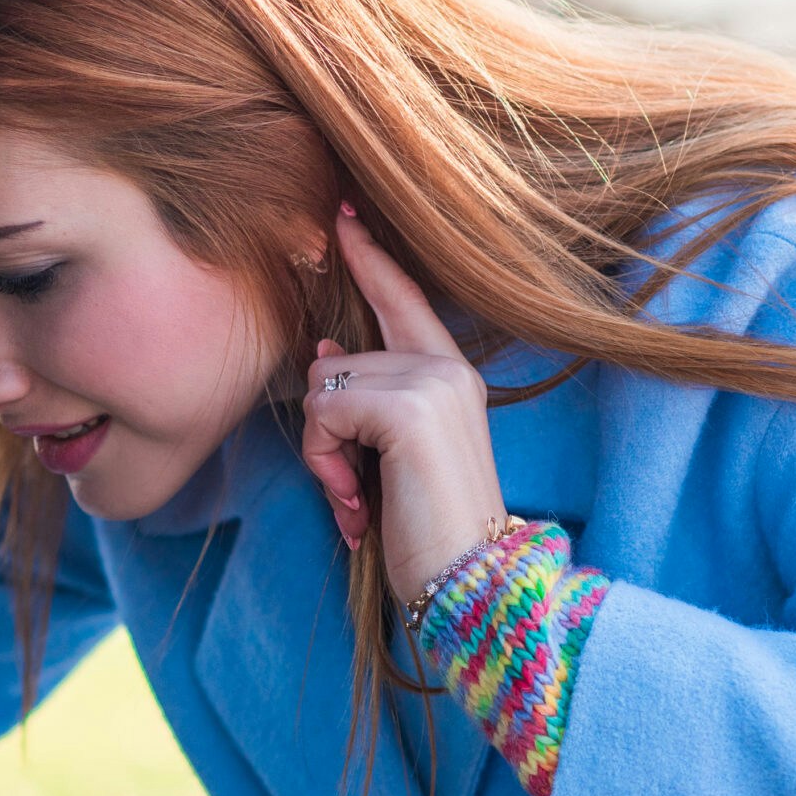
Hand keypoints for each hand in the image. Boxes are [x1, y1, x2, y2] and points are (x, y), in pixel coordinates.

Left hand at [300, 204, 508, 602]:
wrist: (471, 583)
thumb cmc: (429, 532)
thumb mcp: (390, 458)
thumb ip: (364, 400)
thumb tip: (323, 351)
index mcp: (451, 374)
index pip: (401, 299)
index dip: (369, 257)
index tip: (341, 212)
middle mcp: (447, 367)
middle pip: (336, 363)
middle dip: (326, 434)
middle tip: (357, 491)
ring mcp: (432, 382)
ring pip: (323, 388)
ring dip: (325, 455)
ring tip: (362, 500)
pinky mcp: (409, 407)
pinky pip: (326, 412)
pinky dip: (326, 464)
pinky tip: (360, 504)